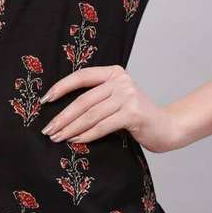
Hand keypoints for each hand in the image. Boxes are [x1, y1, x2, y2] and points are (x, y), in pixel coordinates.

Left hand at [39, 64, 179, 153]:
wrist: (166, 127)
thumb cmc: (136, 116)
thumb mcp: (116, 99)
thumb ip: (97, 97)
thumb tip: (61, 110)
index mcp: (114, 72)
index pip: (81, 76)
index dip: (61, 87)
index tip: (45, 101)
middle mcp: (121, 81)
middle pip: (83, 100)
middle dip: (62, 116)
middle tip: (48, 129)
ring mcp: (128, 96)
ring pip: (90, 115)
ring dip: (70, 128)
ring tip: (57, 137)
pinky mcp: (133, 113)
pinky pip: (102, 126)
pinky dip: (86, 135)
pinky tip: (75, 140)